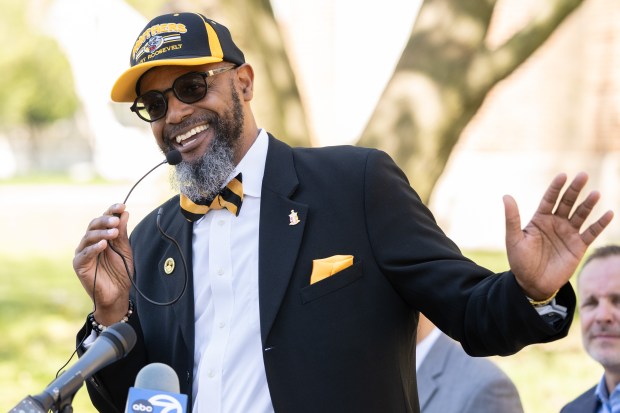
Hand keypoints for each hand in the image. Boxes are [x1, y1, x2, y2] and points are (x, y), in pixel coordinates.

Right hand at [73, 203, 132, 324]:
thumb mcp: (124, 249)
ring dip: (102, 233)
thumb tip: (124, 213)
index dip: (111, 211)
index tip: (122, 206)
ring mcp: (83, 252)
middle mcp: (90, 242)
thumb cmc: (121, 271)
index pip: (104, 220)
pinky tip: (103, 245)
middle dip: (105, 221)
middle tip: (116, 221)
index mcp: (101, 236)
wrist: (118, 294)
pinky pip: (85, 254)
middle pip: (94, 225)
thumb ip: (122, 232)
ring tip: (114, 233)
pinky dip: (94, 248)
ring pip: (89, 237)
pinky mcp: (79, 264)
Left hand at [503, 172, 613, 299]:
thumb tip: (506, 196)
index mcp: (540, 219)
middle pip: (567, 202)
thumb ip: (512, 218)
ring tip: (595, 193)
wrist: (532, 283)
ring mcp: (568, 233)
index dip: (556, 187)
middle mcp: (556, 223)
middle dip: (575, 189)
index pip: (549, 199)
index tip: (563, 176)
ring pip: (581, 214)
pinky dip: (600, 224)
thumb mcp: (514, 239)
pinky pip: (592, 232)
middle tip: (583, 175)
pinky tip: (609, 214)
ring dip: (588, 204)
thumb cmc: (520, 261)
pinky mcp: (579, 246)